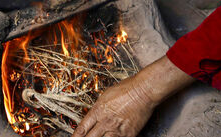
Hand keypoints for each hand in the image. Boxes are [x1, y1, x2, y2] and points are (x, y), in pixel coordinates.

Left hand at [73, 56, 194, 136]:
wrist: (144, 91)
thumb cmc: (127, 89)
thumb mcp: (106, 95)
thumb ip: (98, 107)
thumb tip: (94, 115)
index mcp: (98, 111)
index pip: (82, 129)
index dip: (76, 136)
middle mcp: (105, 122)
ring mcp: (117, 130)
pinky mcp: (128, 135)